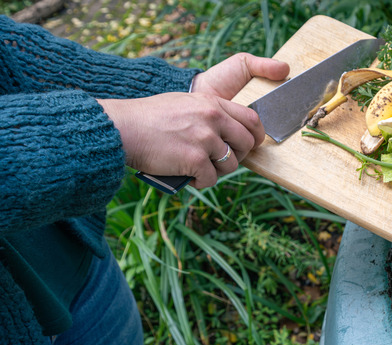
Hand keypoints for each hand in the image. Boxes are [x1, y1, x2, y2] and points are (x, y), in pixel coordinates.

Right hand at [100, 54, 288, 188]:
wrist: (123, 128)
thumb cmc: (148, 118)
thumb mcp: (184, 103)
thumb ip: (208, 113)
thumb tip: (226, 130)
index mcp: (212, 103)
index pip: (251, 119)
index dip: (255, 135)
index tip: (250, 145)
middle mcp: (213, 119)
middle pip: (247, 144)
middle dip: (238, 157)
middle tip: (220, 162)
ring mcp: (205, 139)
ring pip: (231, 165)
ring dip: (217, 172)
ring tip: (199, 169)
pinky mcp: (195, 160)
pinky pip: (211, 179)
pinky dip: (200, 182)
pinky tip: (187, 177)